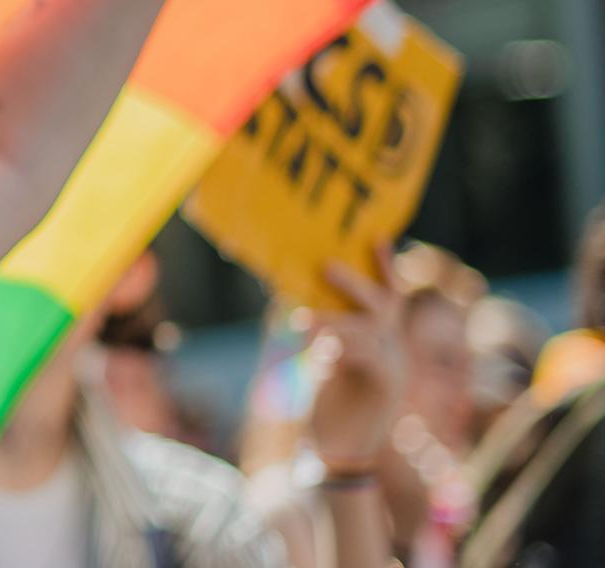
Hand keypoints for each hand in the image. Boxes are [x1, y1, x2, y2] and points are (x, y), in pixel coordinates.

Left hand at [306, 245, 401, 473]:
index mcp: (381, 339)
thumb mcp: (322, 361)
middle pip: (383, 306)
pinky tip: (320, 350)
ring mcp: (393, 368)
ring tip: (301, 319)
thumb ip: (320, 334)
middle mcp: (392, 349)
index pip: (389, 297)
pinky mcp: (386, 388)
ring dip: (334, 320)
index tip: (378, 236)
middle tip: (327, 265)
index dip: (386, 267)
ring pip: (370, 331)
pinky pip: (369, 358)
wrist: (338, 451)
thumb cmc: (327, 403)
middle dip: (357, 283)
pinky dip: (342, 348)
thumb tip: (293, 300)